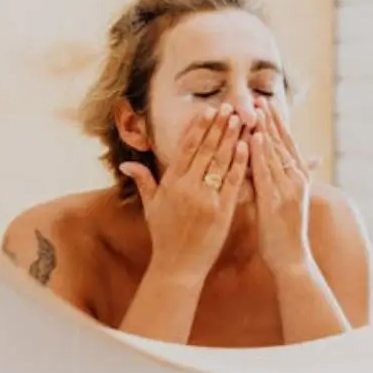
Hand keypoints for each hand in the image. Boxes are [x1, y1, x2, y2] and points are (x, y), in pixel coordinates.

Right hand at [118, 104, 250, 278]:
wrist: (178, 266)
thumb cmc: (164, 236)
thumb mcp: (151, 207)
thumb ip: (144, 181)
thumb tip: (126, 164)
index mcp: (171, 183)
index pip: (186, 148)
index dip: (199, 128)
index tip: (209, 110)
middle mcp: (188, 187)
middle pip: (206, 150)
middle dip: (218, 126)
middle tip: (230, 106)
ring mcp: (206, 198)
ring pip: (220, 161)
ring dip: (231, 138)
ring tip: (241, 119)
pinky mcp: (222, 211)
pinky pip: (232, 181)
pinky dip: (239, 163)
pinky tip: (246, 146)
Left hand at [249, 99, 311, 273]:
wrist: (292, 259)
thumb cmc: (284, 233)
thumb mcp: (286, 201)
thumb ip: (278, 181)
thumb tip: (267, 166)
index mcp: (298, 179)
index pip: (287, 144)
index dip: (277, 123)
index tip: (266, 104)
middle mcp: (296, 180)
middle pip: (282, 143)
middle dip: (270, 120)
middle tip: (258, 98)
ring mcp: (288, 189)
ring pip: (275, 153)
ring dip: (265, 129)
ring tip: (255, 109)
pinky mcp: (277, 200)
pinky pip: (267, 172)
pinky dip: (261, 154)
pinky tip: (254, 138)